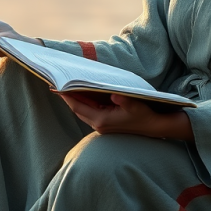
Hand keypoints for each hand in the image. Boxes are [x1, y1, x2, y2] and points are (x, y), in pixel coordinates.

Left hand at [59, 93, 192, 140]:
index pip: (78, 107)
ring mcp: (102, 125)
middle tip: (56, 83)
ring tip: (66, 86)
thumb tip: (115, 94)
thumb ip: (124, 100)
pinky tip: (82, 93)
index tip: (56, 86)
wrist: (155, 128)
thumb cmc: (145, 115)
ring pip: (82, 111)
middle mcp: (99, 124)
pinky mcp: (106, 124)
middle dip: (67, 96)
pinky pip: (89, 111)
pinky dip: (83, 103)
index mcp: (102, 120)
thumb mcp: (136, 105)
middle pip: (77, 109)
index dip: (66, 96)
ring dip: (74, 99)